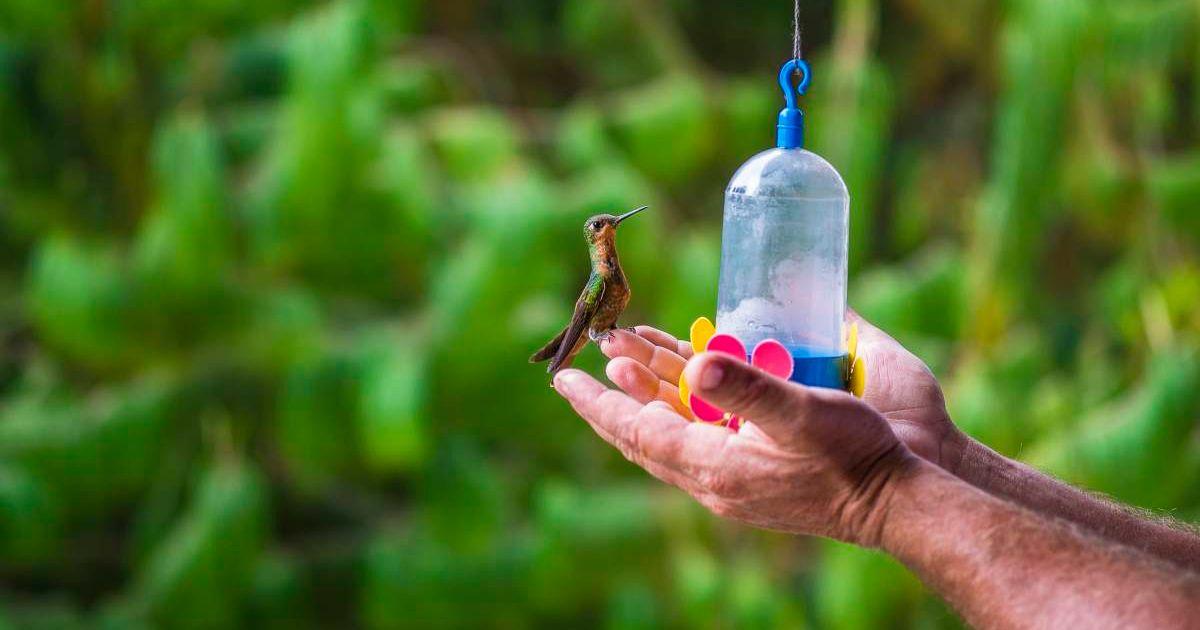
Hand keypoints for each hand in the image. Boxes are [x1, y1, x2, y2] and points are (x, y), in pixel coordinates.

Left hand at [553, 353, 916, 545]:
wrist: (891, 504)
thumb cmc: (852, 455)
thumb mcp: (802, 412)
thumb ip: (748, 387)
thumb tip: (697, 363)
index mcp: (713, 464)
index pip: (636, 429)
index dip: (597, 403)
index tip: (562, 379)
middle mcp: (712, 480)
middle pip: (640, 438)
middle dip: (606, 404)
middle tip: (573, 377)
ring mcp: (729, 486)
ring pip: (665, 441)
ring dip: (637, 406)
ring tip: (616, 373)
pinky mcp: (747, 483)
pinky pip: (692, 446)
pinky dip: (671, 418)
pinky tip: (675, 401)